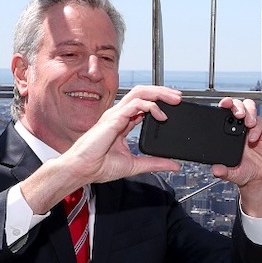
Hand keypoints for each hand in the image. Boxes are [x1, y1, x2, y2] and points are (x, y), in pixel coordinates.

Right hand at [22, 86, 182, 213]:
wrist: (82, 170)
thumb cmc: (99, 166)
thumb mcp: (136, 165)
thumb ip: (155, 163)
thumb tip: (174, 165)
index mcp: (122, 123)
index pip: (142, 104)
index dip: (159, 101)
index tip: (175, 106)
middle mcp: (118, 115)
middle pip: (142, 93)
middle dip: (163, 92)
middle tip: (179, 97)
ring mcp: (115, 115)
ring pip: (140, 92)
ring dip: (159, 93)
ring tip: (175, 99)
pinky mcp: (114, 119)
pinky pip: (135, 104)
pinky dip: (151, 106)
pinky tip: (161, 115)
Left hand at [211, 97, 261, 216]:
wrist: (258, 177)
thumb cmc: (242, 171)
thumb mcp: (230, 173)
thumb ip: (223, 171)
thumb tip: (215, 170)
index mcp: (226, 132)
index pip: (224, 113)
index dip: (224, 105)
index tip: (223, 104)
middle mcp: (238, 127)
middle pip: (238, 105)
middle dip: (237, 105)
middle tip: (238, 114)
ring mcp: (251, 128)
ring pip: (250, 109)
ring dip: (249, 112)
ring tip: (248, 124)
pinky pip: (260, 123)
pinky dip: (257, 128)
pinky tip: (254, 138)